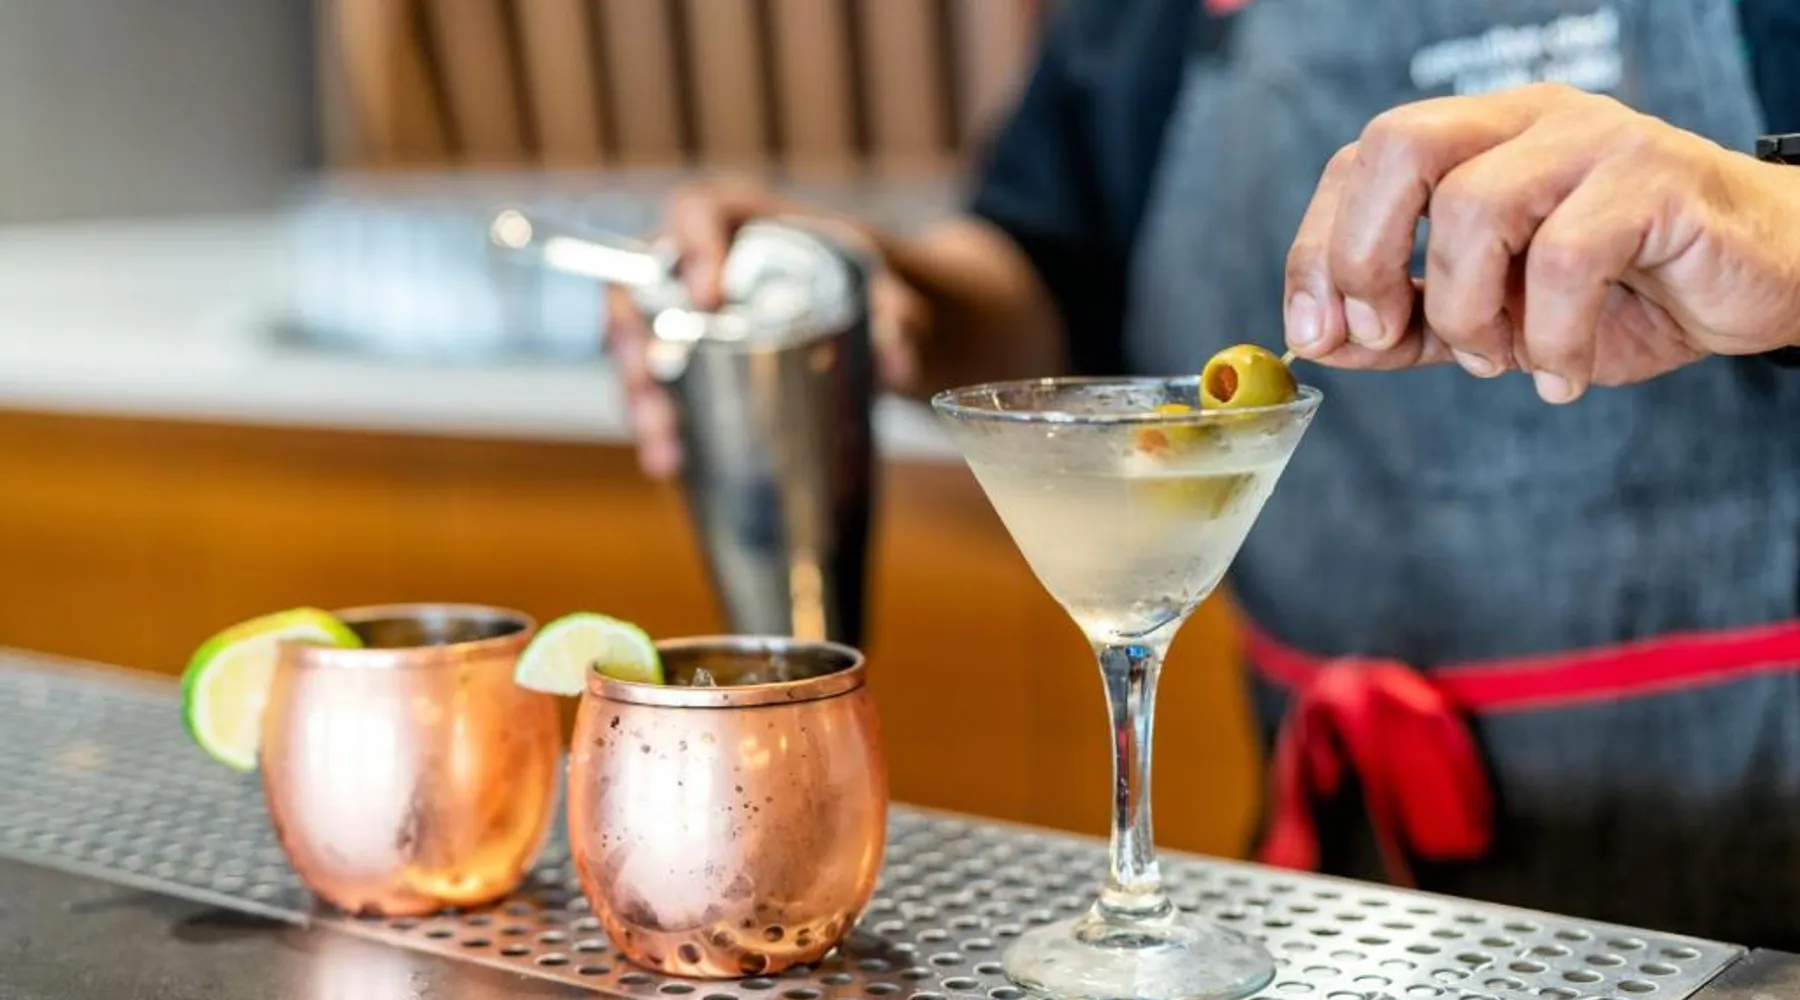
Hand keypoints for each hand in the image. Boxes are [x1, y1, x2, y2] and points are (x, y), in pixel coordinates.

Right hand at [607, 178, 928, 477]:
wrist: (888, 315)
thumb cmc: (876, 281)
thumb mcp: (891, 287)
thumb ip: (896, 317)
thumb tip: (897, 369)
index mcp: (744, 219)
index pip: (695, 210)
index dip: (690, 246)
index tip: (708, 297)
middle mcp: (702, 260)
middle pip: (643, 286)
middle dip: (637, 339)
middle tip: (656, 383)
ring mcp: (690, 312)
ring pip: (640, 346)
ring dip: (642, 398)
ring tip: (665, 448)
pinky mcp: (695, 360)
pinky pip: (662, 387)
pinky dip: (664, 425)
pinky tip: (673, 463)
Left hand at [1283, 83, 1799, 402]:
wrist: (1762, 283)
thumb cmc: (1623, 292)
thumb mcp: (1494, 318)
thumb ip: (1409, 324)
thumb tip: (1321, 341)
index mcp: (1478, 138)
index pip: (1361, 162)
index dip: (1318, 246)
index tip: (1315, 330)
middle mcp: (1527, 120)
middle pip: (1398, 147)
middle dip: (1365, 255)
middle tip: (1389, 334)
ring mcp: (1593, 140)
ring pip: (1474, 206)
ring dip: (1466, 310)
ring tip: (1500, 361)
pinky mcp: (1656, 181)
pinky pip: (1565, 257)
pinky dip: (1549, 337)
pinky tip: (1562, 374)